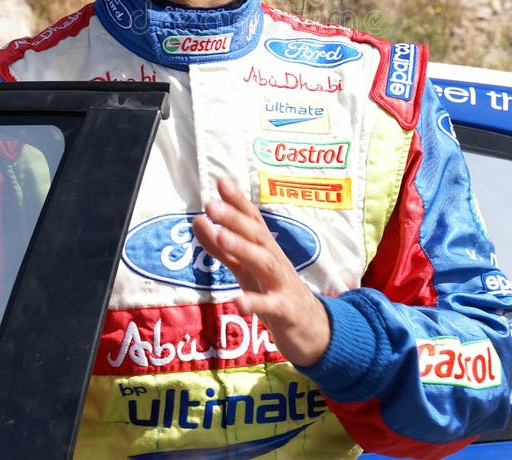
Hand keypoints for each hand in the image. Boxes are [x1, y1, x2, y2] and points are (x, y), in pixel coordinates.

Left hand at [191, 177, 330, 367]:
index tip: (221, 182)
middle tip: (211, 205)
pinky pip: (270, 306)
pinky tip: (237, 302)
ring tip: (221, 237)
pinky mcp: (286, 311)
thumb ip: (221, 247)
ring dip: (243, 248)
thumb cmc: (275, 292)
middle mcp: (276, 260)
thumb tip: (197, 220)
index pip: (253, 220)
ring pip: (264, 263)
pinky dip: (255, 302)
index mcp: (266, 249)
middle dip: (234, 219)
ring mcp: (282, 285)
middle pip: (257, 235)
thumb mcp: (246, 269)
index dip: (238, 201)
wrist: (313, 329)